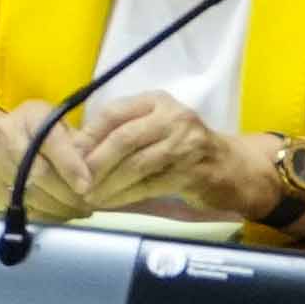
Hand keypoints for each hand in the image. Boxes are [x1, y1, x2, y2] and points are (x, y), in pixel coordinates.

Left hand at [50, 90, 236, 219]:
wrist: (234, 167)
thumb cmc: (182, 147)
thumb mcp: (154, 126)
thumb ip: (122, 129)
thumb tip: (75, 148)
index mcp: (157, 101)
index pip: (114, 113)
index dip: (88, 135)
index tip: (70, 156)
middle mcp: (174, 118)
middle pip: (123, 139)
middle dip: (95, 162)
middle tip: (76, 181)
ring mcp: (187, 145)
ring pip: (136, 165)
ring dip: (108, 183)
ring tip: (89, 195)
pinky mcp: (194, 173)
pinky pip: (150, 185)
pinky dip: (126, 195)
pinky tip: (111, 202)